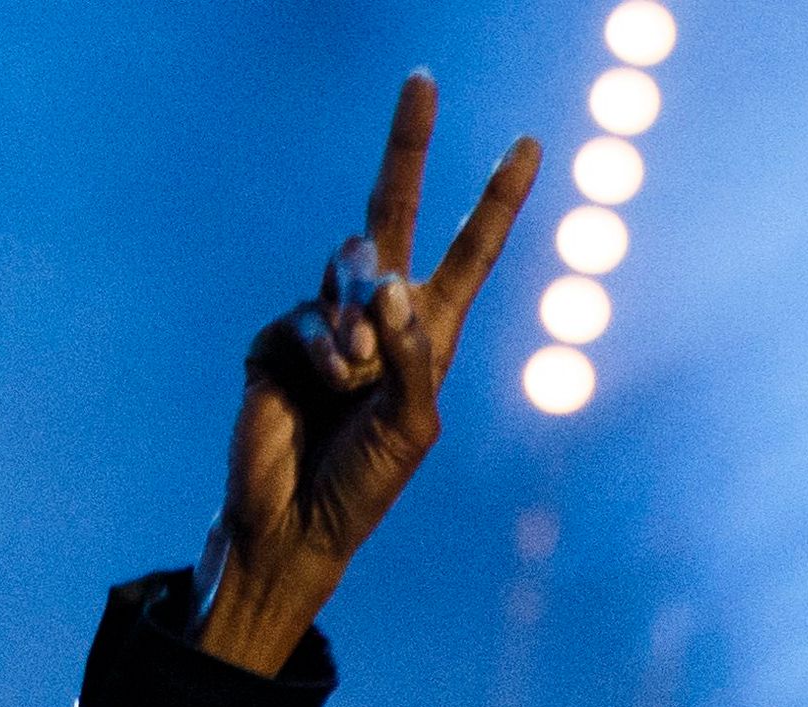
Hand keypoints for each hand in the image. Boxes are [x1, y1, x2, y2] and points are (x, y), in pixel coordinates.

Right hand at [194, 74, 537, 672]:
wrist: (295, 524)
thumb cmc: (367, 485)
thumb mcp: (413, 427)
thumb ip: (412, 356)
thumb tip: (393, 283)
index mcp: (430, 336)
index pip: (470, 254)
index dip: (495, 200)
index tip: (530, 145)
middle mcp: (380, 317)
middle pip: (392, 216)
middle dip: (408, 149)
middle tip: (422, 80)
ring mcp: (325, 323)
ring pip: (348, 273)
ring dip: (360, 324)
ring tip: (356, 379)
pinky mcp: (277, 339)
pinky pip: (305, 318)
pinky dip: (322, 352)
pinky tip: (326, 387)